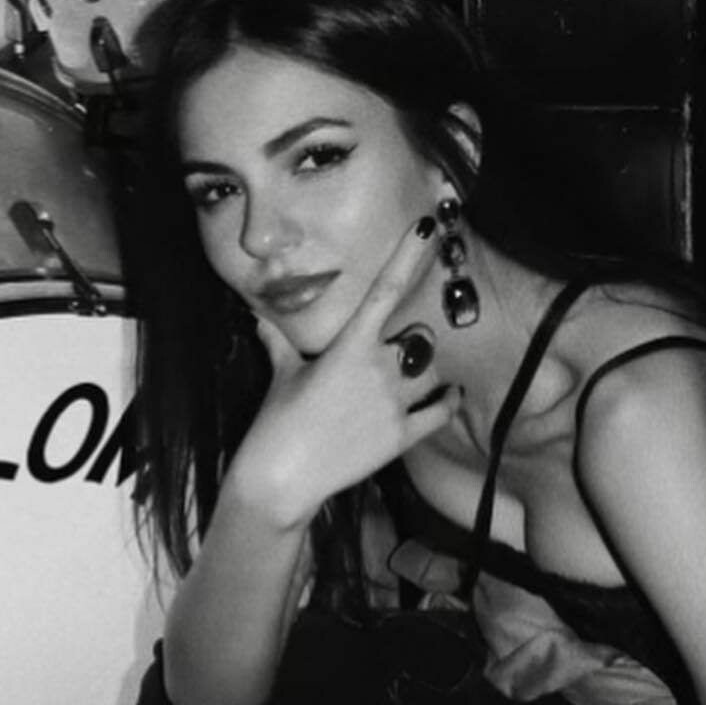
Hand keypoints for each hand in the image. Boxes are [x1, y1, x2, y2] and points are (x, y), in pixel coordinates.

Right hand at [224, 218, 457, 526]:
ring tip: (411, 377)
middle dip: (409, 343)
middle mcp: (378, 369)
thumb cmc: (276, 423)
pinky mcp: (402, 436)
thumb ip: (278, 342)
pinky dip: (448, 400)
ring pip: (432, 370)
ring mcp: (393, 404)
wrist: (281, 478)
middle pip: (418, 337)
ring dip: (425, 369)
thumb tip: (257, 317)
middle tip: (392, 355)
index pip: (385, 289)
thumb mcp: (281, 375)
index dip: (408, 254)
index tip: (427, 226)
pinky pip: (442, 409)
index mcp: (348, 347)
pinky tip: (449, 395)